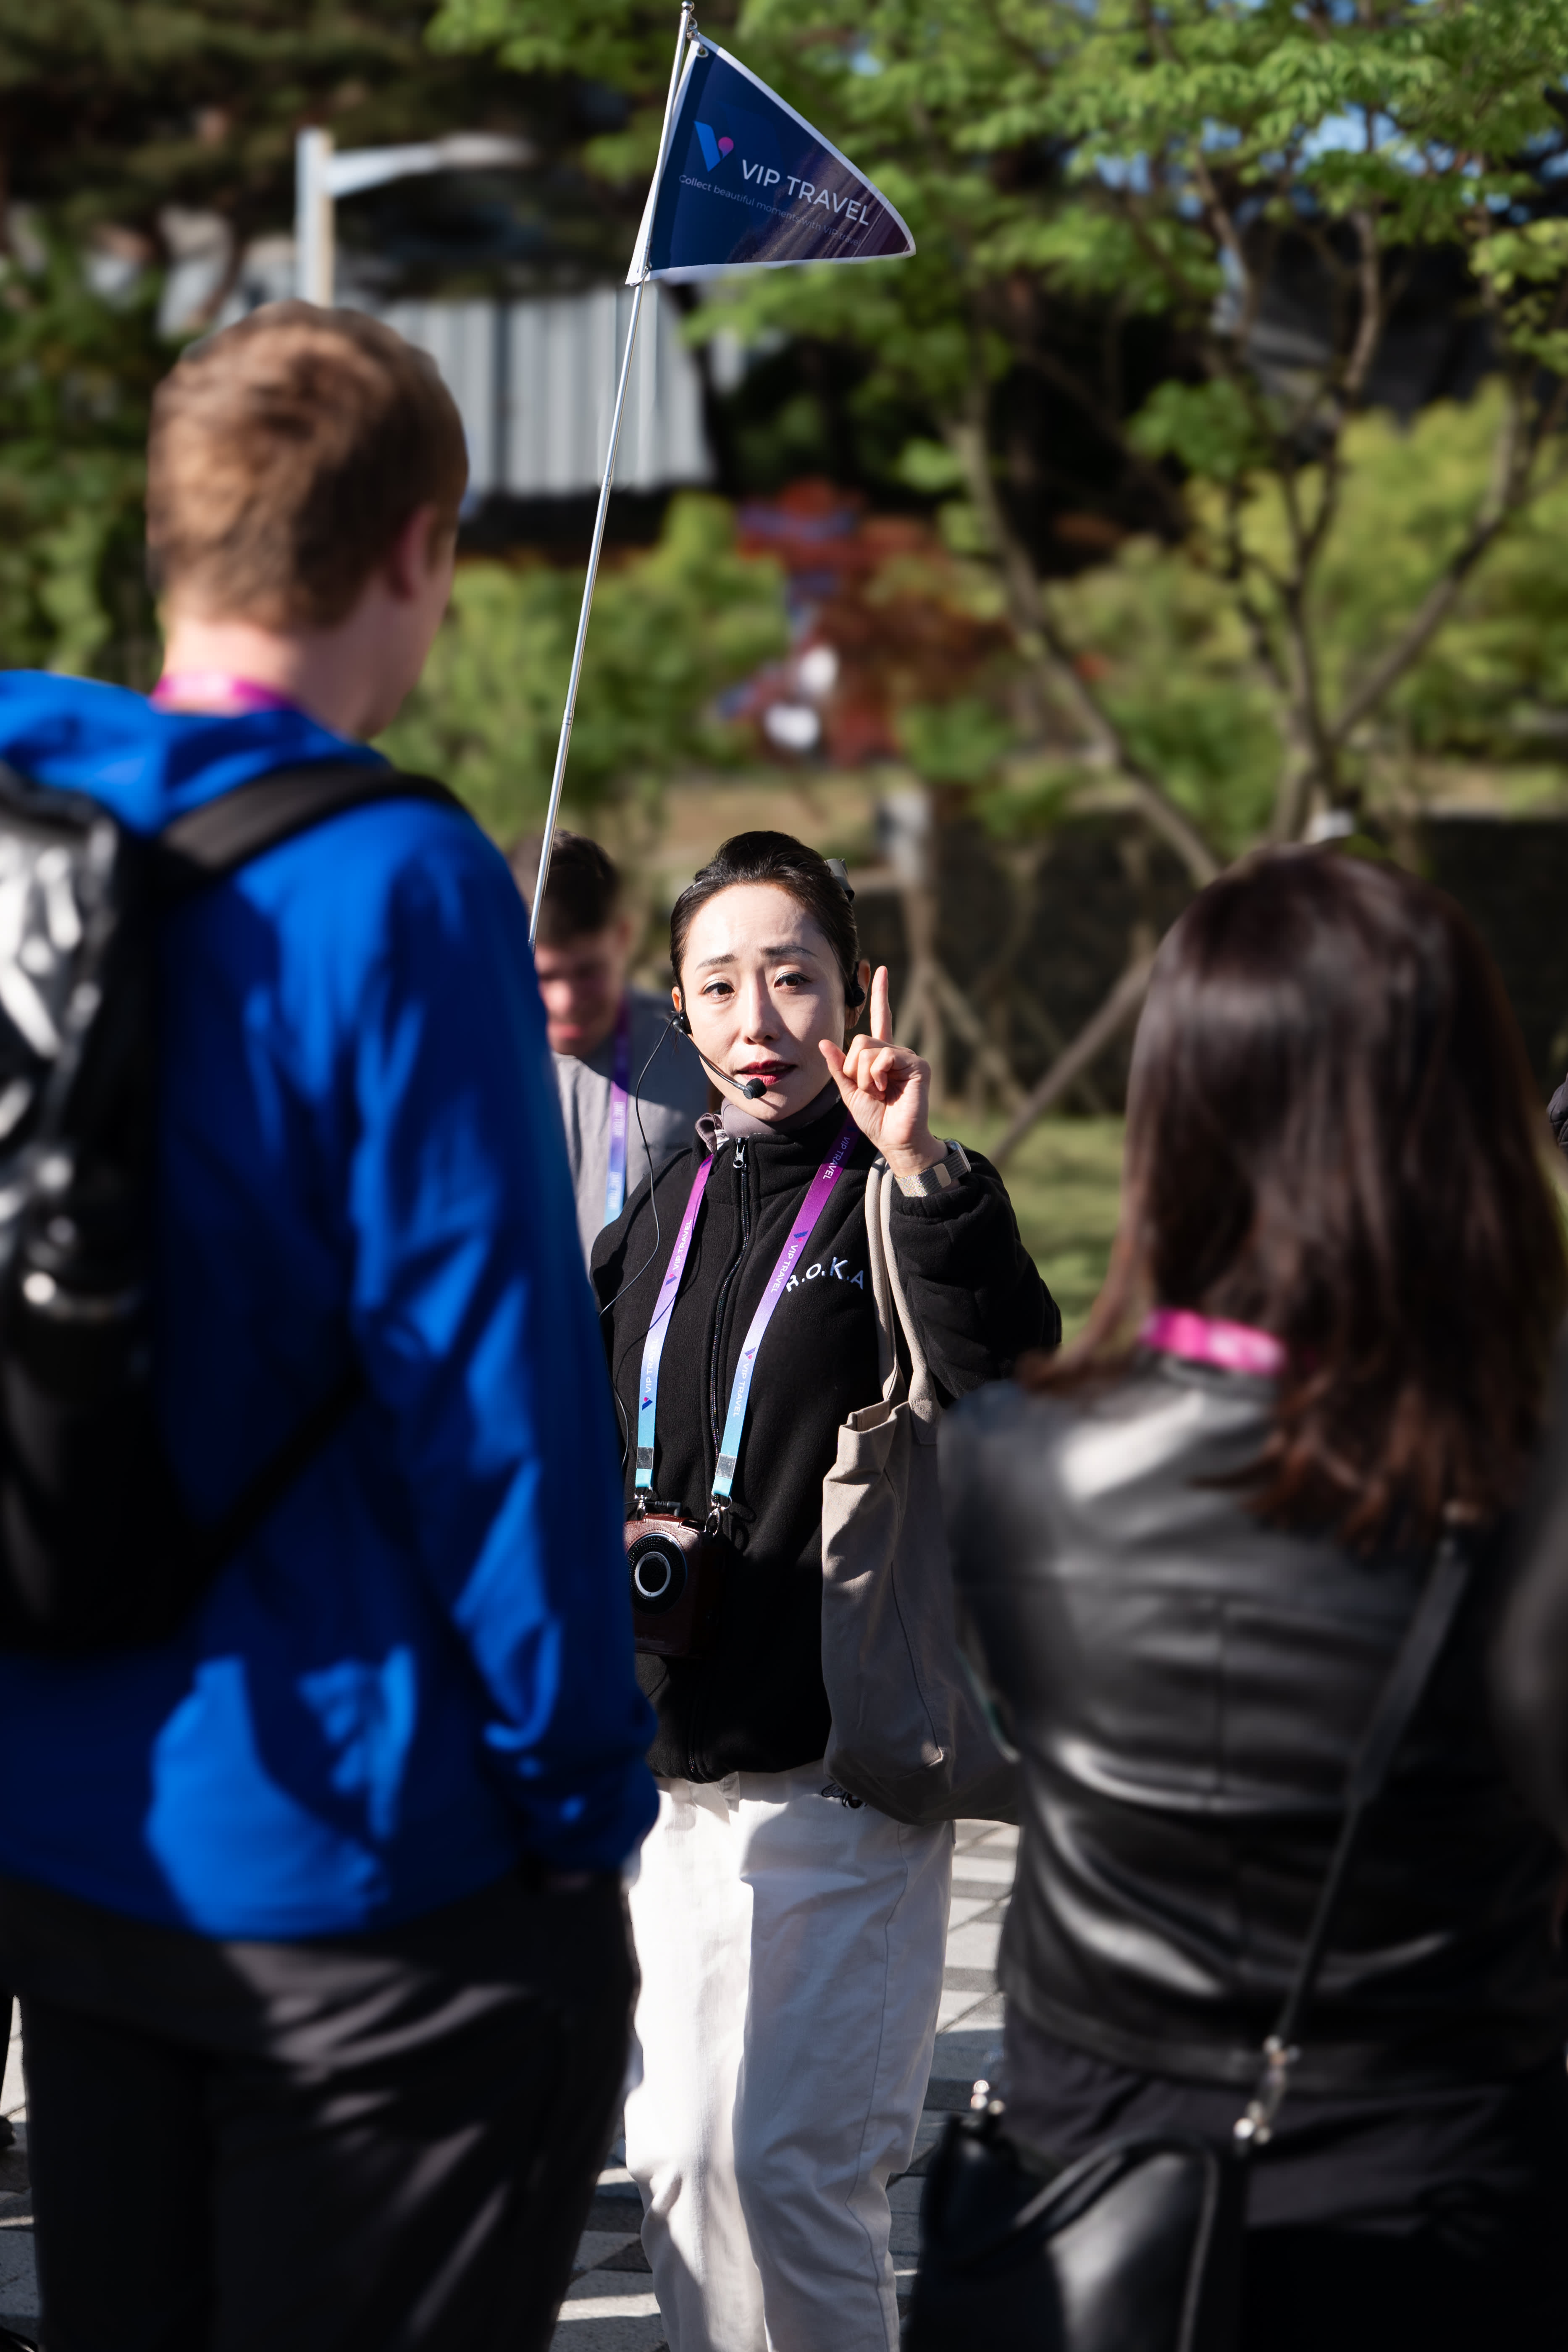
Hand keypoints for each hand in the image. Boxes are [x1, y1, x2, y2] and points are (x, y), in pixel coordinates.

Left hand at [820, 967, 944, 1180]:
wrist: (893, 1139)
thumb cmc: (875, 1118)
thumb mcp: (849, 1091)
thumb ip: (839, 1066)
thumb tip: (824, 1042)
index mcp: (880, 1056)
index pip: (880, 1018)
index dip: (880, 995)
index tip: (880, 969)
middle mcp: (895, 1052)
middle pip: (861, 1041)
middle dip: (854, 1068)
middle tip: (868, 1090)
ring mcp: (907, 1057)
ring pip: (869, 1049)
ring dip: (865, 1076)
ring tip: (878, 1092)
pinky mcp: (917, 1065)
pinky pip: (885, 1057)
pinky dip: (877, 1076)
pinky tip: (886, 1090)